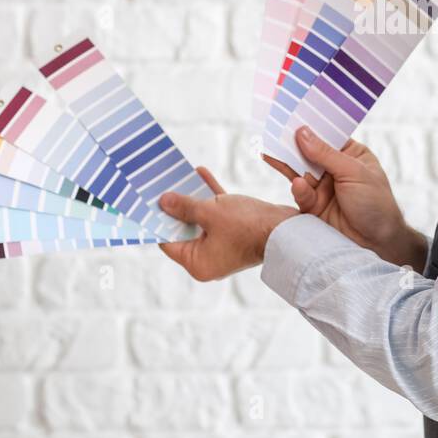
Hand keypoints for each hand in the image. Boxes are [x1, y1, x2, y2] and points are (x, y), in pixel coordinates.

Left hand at [157, 167, 298, 280]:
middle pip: (185, 228)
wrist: (288, 230)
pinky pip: (217, 214)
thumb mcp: (211, 213)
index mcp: (198, 263)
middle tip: (162, 184)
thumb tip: (163, 202)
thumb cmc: (249, 227)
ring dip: (194, 196)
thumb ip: (185, 207)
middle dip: (177, 204)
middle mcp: (208, 258)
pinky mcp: (236, 233)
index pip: (169, 241)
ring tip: (181, 175)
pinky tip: (201, 174)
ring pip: (202, 218)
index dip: (159, 220)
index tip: (149, 201)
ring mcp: (223, 245)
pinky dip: (211, 197)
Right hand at [262, 126, 426, 271]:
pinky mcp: (313, 207)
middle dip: (291, 144)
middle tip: (271, 133)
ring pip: (299, 172)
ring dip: (287, 164)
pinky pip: (300, 194)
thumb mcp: (354, 173)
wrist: (378, 243)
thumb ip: (326, 154)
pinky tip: (299, 185)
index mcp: (350, 154)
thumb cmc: (376, 204)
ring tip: (271, 152)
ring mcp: (323, 188)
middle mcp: (334, 169)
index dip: (310, 127)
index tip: (290, 115)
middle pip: (308, 153)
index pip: (326, 136)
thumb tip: (302, 132)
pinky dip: (298, 190)